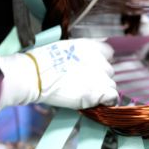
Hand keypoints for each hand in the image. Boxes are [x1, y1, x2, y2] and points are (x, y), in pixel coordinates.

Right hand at [0, 39, 117, 111]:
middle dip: (99, 78)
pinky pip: (112, 98)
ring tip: (84, 94)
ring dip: (101, 90)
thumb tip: (84, 64)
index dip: (101, 63)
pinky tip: (95, 103)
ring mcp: (101, 75)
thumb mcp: (64, 49)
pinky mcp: (100, 91)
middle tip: (83, 84)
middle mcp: (100, 59)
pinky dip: (106, 102)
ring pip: (111, 85)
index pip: (109, 53)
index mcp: (91, 46)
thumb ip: (80, 55)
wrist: (36, 75)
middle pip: (108, 71)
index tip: (93, 70)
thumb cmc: (42, 63)